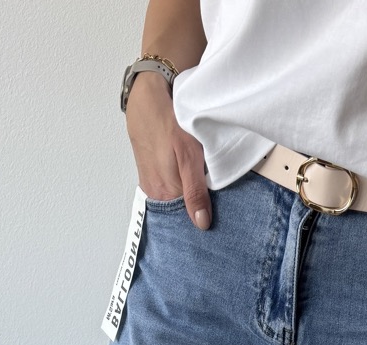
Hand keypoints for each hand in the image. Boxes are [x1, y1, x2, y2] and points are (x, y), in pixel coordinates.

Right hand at [125, 72, 211, 229]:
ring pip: (174, 202)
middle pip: (179, 213)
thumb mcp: (189, 156)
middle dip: (196, 213)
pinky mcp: (149, 173)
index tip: (218, 224)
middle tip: (216, 208)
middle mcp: (155, 194)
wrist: (148, 97)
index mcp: (165, 194)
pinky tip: (189, 184)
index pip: (186, 221)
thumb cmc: (169, 123)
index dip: (203, 221)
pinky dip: (179, 190)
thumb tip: (201, 224)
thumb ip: (195, 192)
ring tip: (204, 195)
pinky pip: (167, 190)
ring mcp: (150, 184)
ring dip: (188, 200)